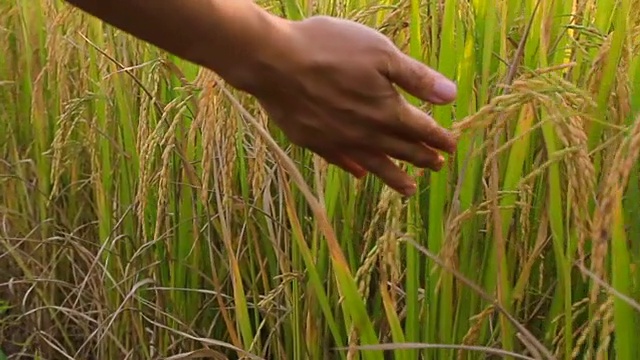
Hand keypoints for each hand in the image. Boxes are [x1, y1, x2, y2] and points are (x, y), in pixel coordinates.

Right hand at [229, 16, 457, 195]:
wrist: (274, 60)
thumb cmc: (328, 49)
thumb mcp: (380, 53)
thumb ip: (416, 78)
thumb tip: (451, 96)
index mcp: (386, 110)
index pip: (421, 129)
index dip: (439, 138)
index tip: (451, 146)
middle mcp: (365, 132)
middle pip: (400, 149)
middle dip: (421, 158)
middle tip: (436, 167)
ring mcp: (338, 140)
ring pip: (373, 163)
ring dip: (393, 176)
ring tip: (408, 189)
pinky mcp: (313, 141)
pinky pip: (339, 160)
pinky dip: (352, 167)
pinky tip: (358, 174)